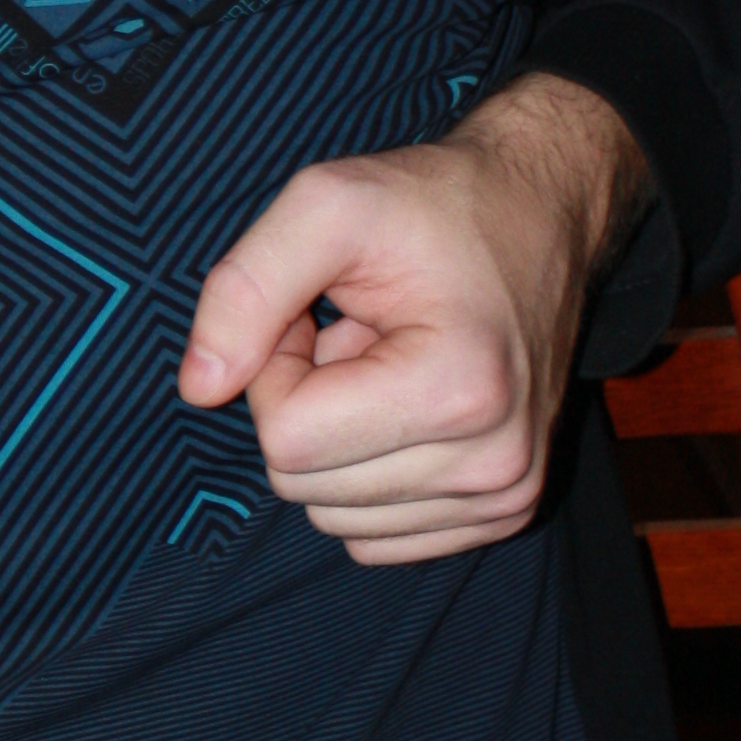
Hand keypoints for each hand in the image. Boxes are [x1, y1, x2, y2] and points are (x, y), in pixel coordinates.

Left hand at [175, 72, 650, 564]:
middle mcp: (494, 464)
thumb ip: (244, 290)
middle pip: (302, 484)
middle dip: (303, 405)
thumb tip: (199, 389)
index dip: (274, 368)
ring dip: (334, 441)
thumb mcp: (327, 205)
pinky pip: (373, 536)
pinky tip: (404, 406)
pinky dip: (364, 477)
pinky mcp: (503, 512)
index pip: (286, 438)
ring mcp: (505, 498)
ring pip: (331, 517)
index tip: (315, 316)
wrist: (541, 213)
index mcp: (459, 391)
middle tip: (352, 336)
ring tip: (384, 365)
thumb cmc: (434, 205)